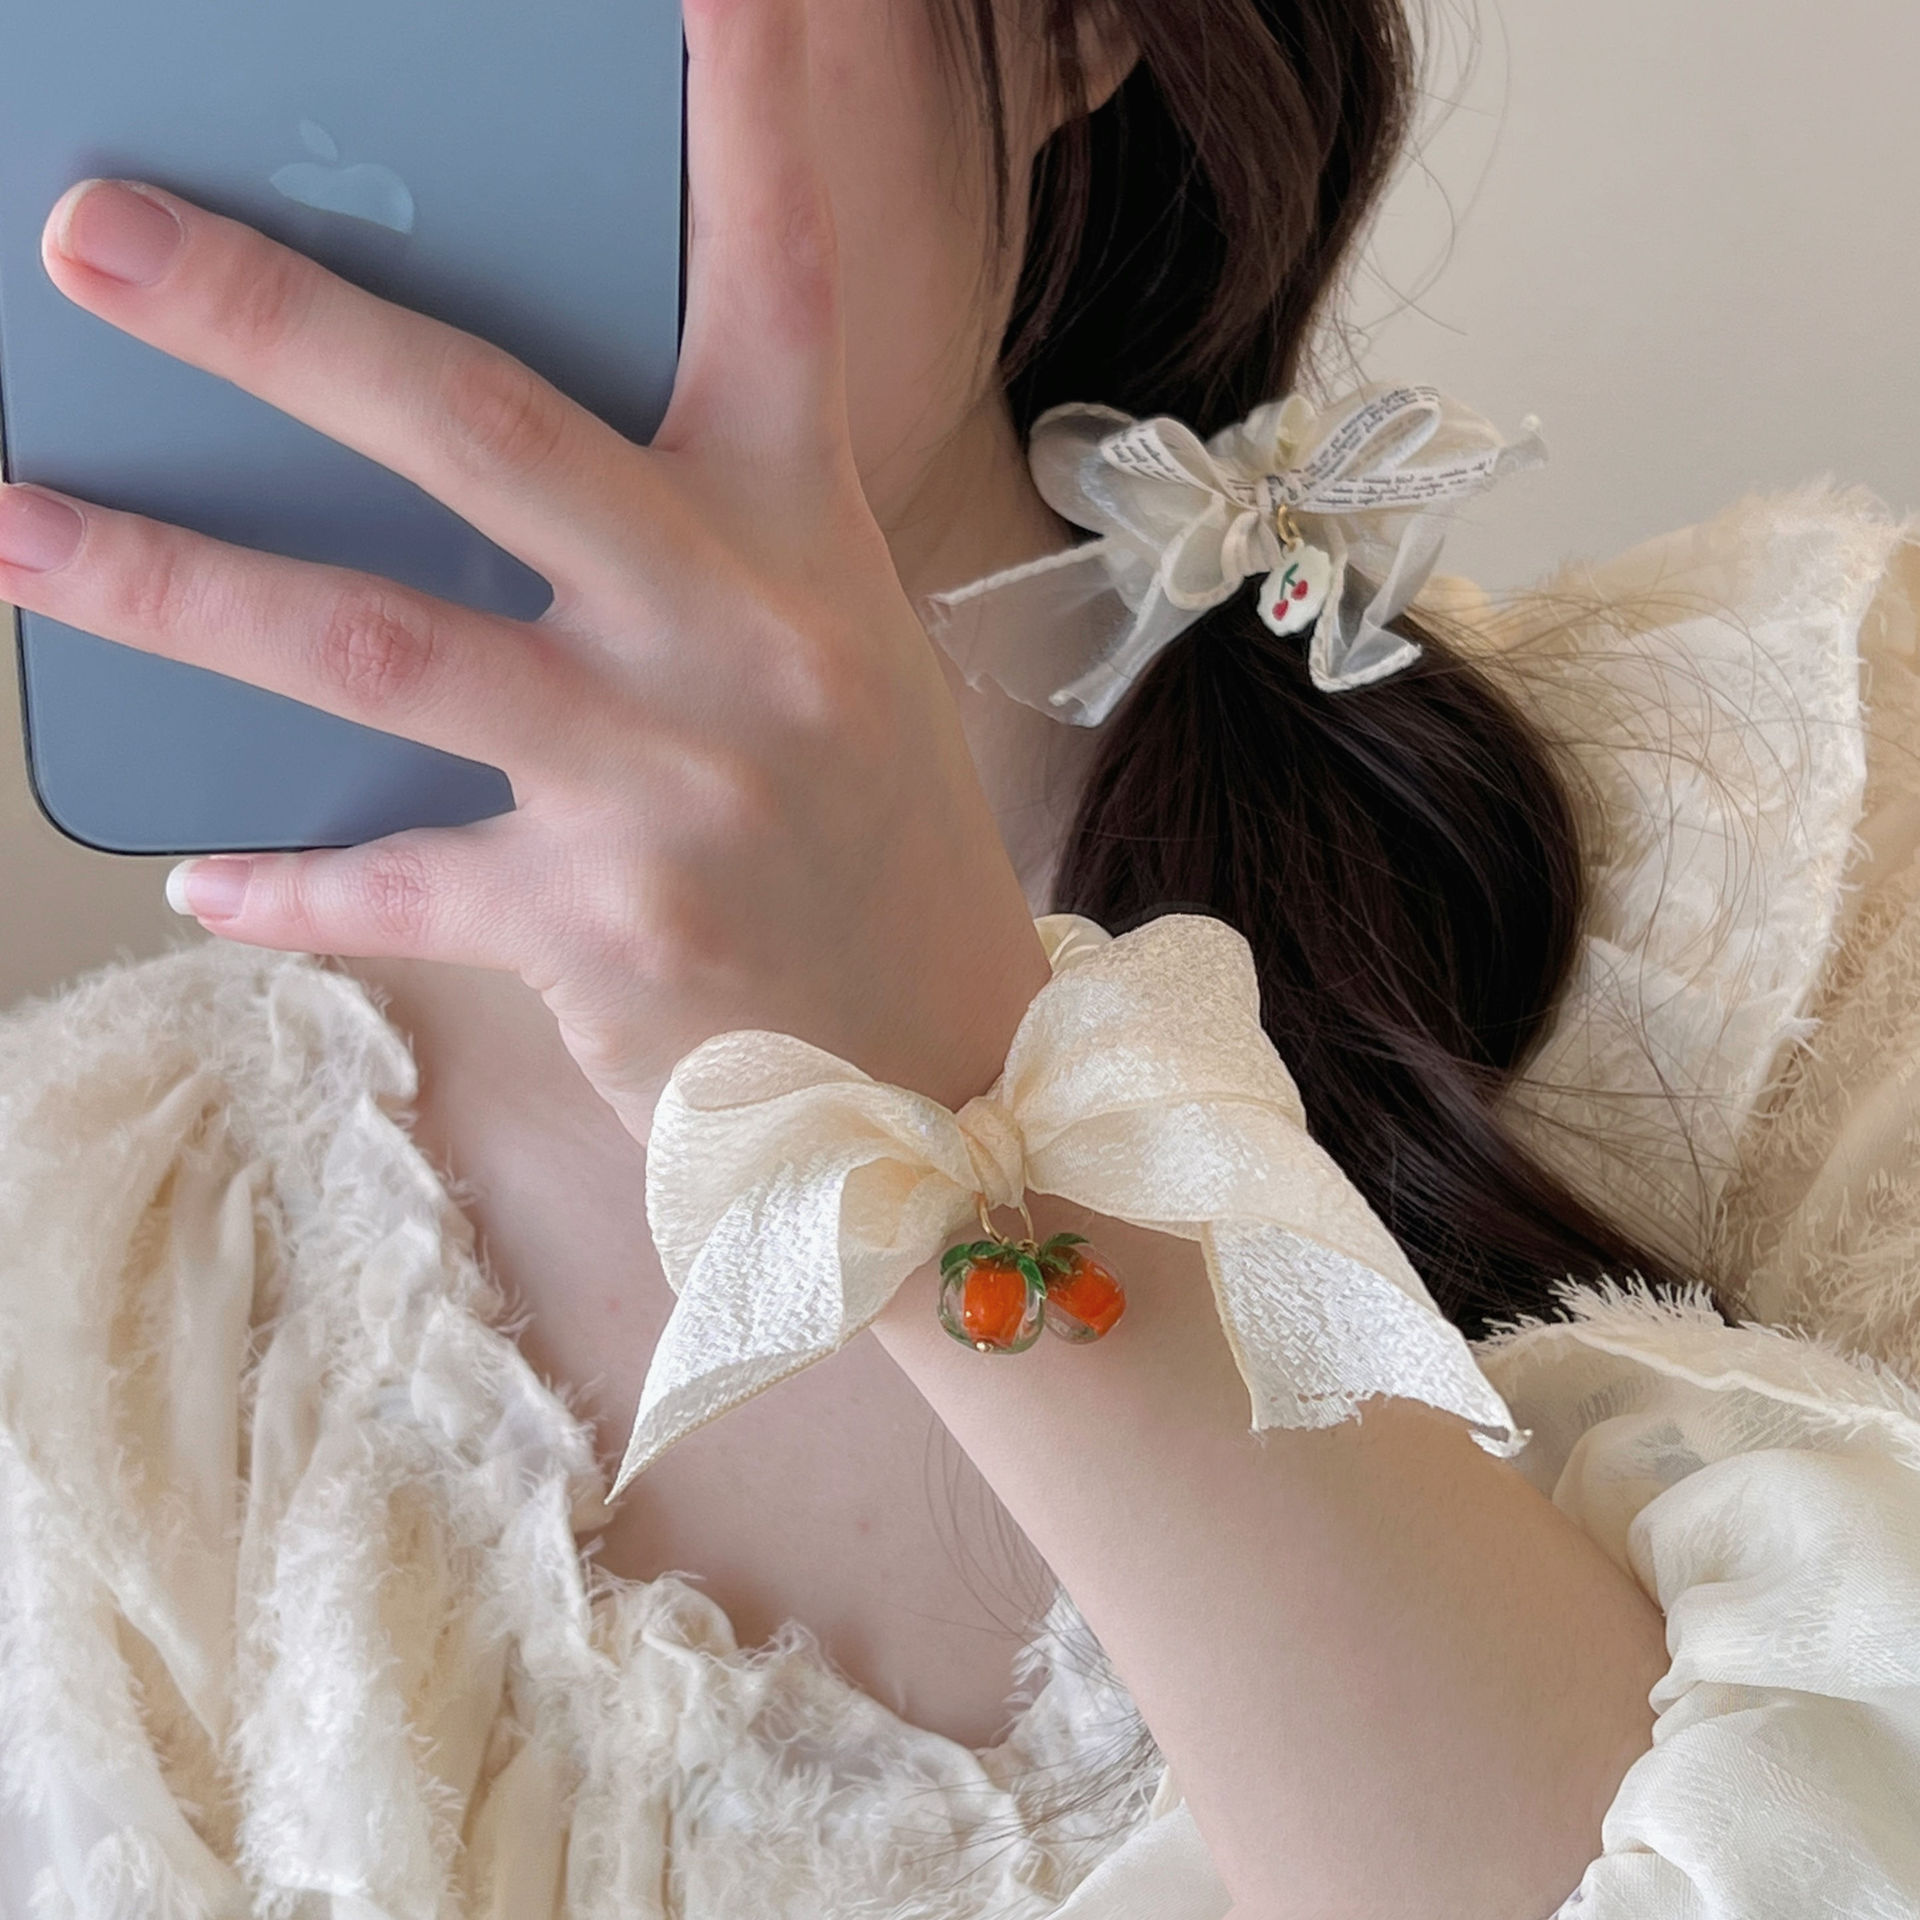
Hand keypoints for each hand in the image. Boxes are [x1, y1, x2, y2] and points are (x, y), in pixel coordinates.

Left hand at [0, 0, 1050, 1134]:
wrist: (937, 1056)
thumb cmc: (868, 829)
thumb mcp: (817, 647)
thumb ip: (672, 547)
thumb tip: (437, 482)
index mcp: (808, 539)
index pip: (781, 282)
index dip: (745, 107)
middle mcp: (742, 638)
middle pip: (485, 431)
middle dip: (277, 321)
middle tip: (91, 234)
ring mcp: (666, 785)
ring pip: (376, 648)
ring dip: (168, 584)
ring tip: (12, 523)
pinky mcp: (598, 928)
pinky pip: (394, 881)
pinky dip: (287, 876)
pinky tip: (205, 871)